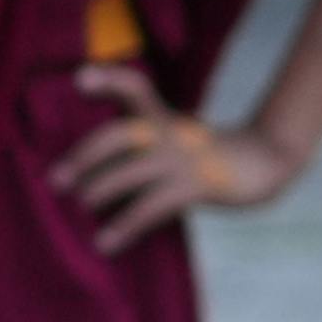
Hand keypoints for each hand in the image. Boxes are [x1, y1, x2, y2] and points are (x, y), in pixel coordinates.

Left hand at [57, 68, 296, 252]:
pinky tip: (105, 243)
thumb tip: (93, 181)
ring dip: (100, 190)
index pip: (135, 89)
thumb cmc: (209, 158)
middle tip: (56, 180)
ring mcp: (183, 158)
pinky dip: (124, 226)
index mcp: (165, 119)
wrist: (265, 163)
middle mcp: (170, 133)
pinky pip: (152, 206)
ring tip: (81, 208)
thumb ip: (144, 146)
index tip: (80, 79)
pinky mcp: (196, 185)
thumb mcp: (177, 138)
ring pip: (131, 171)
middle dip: (84, 156)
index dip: (108, 79)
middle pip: (119, 134)